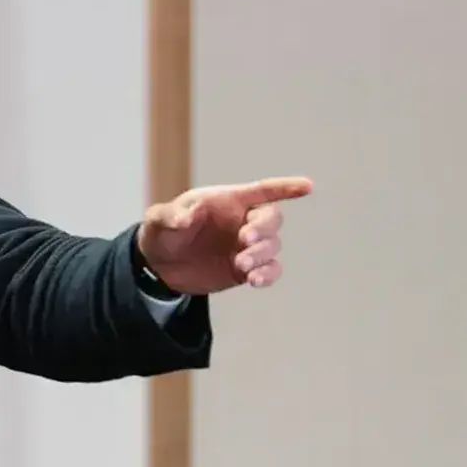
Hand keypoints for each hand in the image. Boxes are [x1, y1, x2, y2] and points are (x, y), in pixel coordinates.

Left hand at [138, 176, 313, 293]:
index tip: (308, 186)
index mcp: (227, 201)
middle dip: (264, 229)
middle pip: (271, 218)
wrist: (159, 267)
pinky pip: (269, 270)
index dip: (285, 188)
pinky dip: (267, 274)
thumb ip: (172, 215)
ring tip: (240, 265)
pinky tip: (254, 280)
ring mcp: (246, 246)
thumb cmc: (161, 232)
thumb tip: (188, 215)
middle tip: (244, 240)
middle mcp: (242, 221)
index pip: (262, 190)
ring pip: (272, 246)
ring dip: (261, 255)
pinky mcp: (246, 269)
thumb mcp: (158, 220)